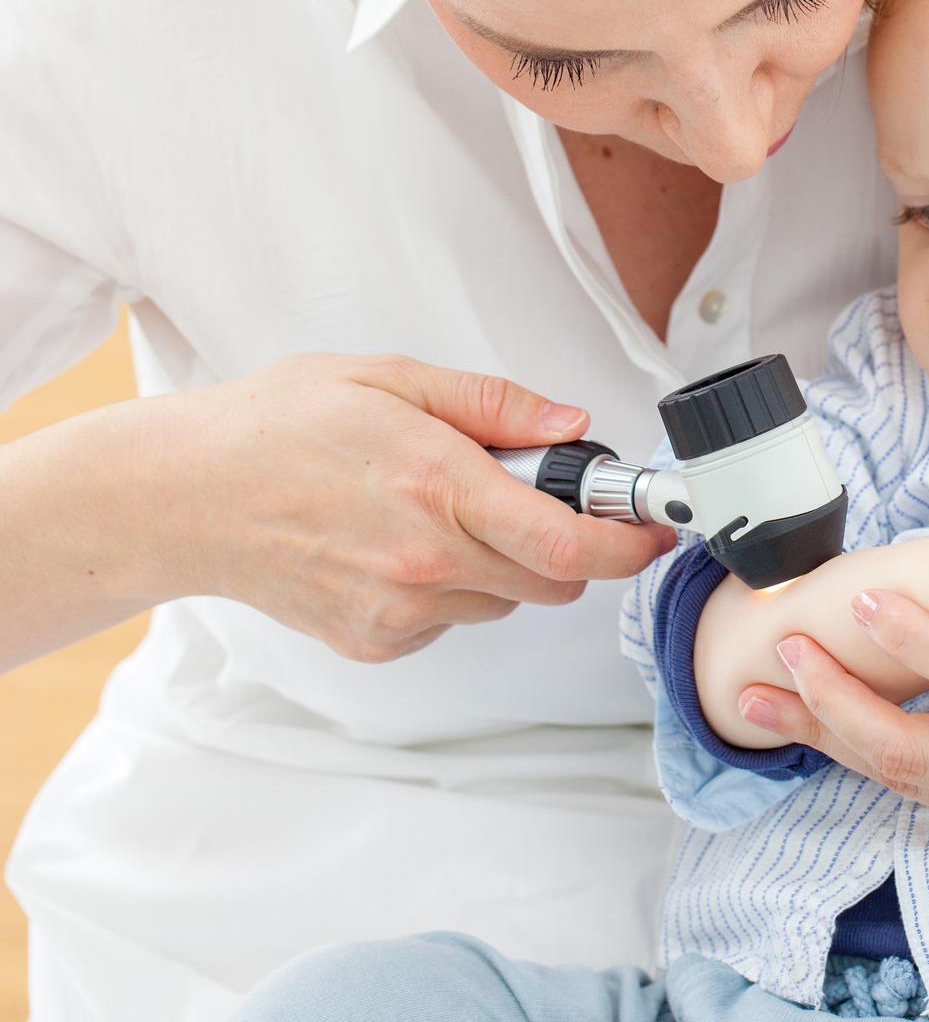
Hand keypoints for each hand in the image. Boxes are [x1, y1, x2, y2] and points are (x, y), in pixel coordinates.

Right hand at [0, 353, 674, 667]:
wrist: (182, 496)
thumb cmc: (276, 428)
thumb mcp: (392, 380)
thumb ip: (495, 405)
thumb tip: (573, 424)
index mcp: (441, 489)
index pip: (572, 544)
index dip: (630, 543)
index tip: (652, 529)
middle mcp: (427, 561)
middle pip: (555, 581)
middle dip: (567, 545)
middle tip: (533, 498)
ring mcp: (400, 610)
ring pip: (506, 602)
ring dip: (505, 565)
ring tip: (440, 512)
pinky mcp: (377, 641)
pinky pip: (452, 621)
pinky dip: (450, 590)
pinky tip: (398, 546)